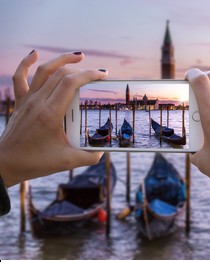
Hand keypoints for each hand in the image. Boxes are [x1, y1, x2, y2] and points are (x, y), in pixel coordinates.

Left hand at [0, 51, 106, 186]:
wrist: (6, 164)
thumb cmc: (35, 162)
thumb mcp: (67, 162)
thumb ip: (89, 157)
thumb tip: (103, 151)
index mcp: (50, 114)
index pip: (71, 84)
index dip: (89, 75)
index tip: (102, 75)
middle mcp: (38, 102)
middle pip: (60, 74)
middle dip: (81, 68)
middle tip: (97, 72)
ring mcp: (27, 100)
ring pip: (43, 70)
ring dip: (61, 60)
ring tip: (77, 56)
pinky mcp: (20, 102)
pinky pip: (20, 77)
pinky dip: (26, 63)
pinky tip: (35, 54)